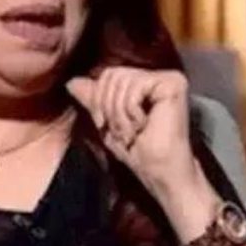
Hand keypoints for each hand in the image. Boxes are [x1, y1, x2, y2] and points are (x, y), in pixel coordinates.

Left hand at [66, 67, 200, 200]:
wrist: (160, 172)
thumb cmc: (138, 153)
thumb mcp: (107, 124)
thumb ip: (94, 100)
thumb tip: (71, 82)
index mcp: (144, 83)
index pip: (108, 74)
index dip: (99, 100)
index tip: (104, 126)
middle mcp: (158, 76)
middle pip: (113, 73)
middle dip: (107, 106)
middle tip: (120, 132)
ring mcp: (167, 78)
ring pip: (122, 79)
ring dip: (119, 113)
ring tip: (131, 133)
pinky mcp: (174, 83)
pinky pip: (136, 85)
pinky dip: (131, 110)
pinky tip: (144, 126)